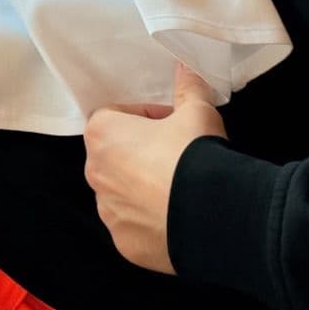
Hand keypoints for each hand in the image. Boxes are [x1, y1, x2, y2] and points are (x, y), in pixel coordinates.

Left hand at [83, 63, 226, 274]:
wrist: (214, 214)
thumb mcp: (197, 112)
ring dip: (143, 190)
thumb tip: (187, 66)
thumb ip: (188, 87)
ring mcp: (108, 212)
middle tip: (179, 158)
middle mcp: (94, 173)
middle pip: (115, 156)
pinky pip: (134, 227)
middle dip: (142, 154)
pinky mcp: (124, 243)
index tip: (172, 126)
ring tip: (181, 191)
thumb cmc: (195, 154)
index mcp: (101, 134)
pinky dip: (150, 222)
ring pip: (122, 194)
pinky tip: (178, 218)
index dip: (145, 119)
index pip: (115, 117)